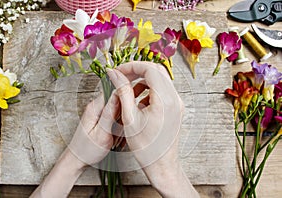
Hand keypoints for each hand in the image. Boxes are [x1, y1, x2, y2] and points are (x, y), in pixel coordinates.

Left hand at [30, 94, 118, 197]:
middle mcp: (96, 107)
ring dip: (123, 122)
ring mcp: (99, 112)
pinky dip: (120, 127)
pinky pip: (117, 118)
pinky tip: (117, 136)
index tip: (131, 110)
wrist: (77, 160)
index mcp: (94, 108)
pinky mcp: (102, 118)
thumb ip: (110, 113)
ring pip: (120, 110)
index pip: (115, 92)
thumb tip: (117, 95)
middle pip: (119, 100)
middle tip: (121, 129)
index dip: (127, 98)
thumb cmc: (87, 150)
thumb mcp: (101, 133)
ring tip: (117, 135)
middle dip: (125, 114)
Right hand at [107, 61, 198, 197]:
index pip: (150, 69)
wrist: (162, 165)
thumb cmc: (146, 147)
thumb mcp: (129, 118)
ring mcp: (177, 103)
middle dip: (137, 71)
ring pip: (160, 79)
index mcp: (165, 100)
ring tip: (128, 93)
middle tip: (121, 77)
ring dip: (142, 81)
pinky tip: (138, 103)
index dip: (131, 66)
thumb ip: (122, 91)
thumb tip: (114, 74)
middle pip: (157, 71)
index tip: (117, 72)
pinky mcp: (176, 107)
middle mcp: (175, 98)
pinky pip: (162, 91)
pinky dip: (149, 91)